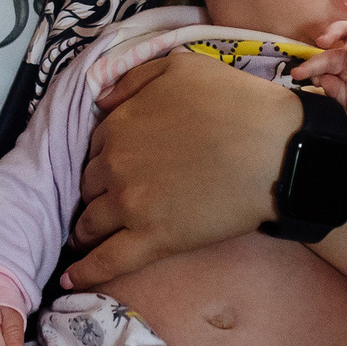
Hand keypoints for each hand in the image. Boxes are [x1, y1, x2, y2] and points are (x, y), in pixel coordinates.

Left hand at [64, 52, 300, 288]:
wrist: (275, 149)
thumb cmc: (236, 102)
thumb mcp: (180, 65)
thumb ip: (134, 78)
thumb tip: (100, 101)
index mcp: (119, 125)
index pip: (97, 146)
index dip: (107, 157)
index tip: (118, 167)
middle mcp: (115, 165)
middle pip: (90, 185)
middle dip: (97, 192)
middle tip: (113, 200)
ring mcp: (131, 206)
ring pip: (91, 223)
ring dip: (86, 230)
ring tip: (86, 240)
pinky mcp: (153, 240)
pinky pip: (108, 261)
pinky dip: (86, 271)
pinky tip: (72, 280)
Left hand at [293, 21, 346, 111]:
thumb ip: (334, 91)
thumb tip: (320, 79)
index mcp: (340, 65)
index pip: (321, 61)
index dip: (308, 66)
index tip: (296, 74)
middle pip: (333, 36)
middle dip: (322, 39)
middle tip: (316, 45)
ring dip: (336, 31)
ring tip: (327, 43)